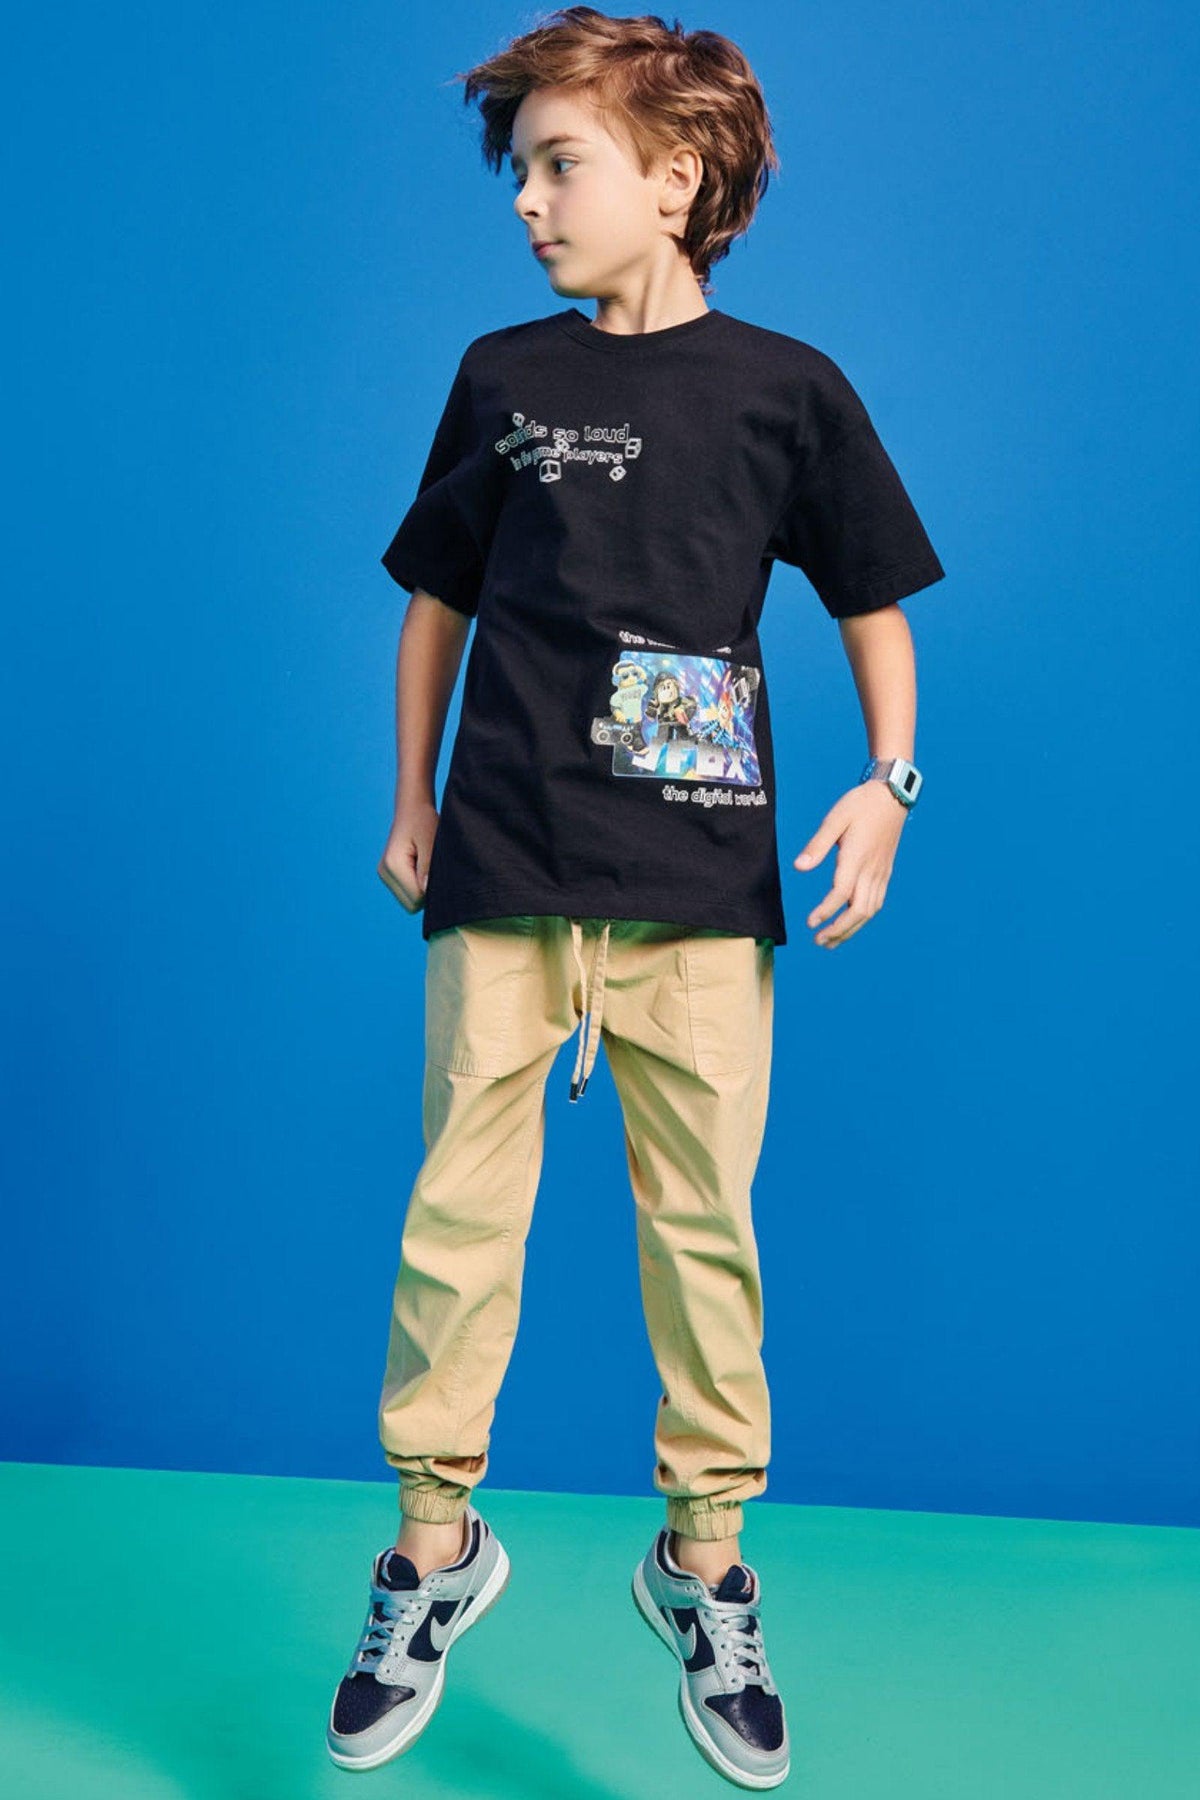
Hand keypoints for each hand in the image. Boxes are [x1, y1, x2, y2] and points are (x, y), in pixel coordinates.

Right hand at [377, 800, 438, 913]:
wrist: (411, 810)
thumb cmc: (424, 822)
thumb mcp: (432, 842)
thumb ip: (428, 867)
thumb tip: (427, 891)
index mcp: (393, 865)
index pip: (417, 898)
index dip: (432, 890)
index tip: (438, 870)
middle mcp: (384, 872)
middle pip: (412, 905)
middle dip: (426, 893)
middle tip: (433, 869)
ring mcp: (384, 875)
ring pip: (409, 902)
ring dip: (421, 890)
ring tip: (425, 866)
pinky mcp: (387, 876)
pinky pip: (406, 894)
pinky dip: (416, 886)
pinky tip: (420, 868)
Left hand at [792, 780, 907, 947]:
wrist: (892, 796)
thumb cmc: (860, 804)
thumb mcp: (835, 818)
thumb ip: (817, 845)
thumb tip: (799, 867)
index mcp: (857, 857)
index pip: (841, 893)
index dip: (826, 911)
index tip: (810, 923)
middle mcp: (872, 870)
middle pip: (858, 910)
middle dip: (839, 930)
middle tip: (819, 941)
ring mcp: (881, 873)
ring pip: (869, 910)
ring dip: (851, 929)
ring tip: (832, 941)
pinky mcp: (885, 872)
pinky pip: (877, 902)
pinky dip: (863, 917)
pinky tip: (852, 923)